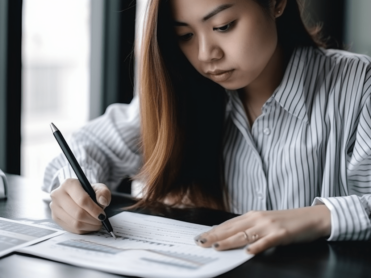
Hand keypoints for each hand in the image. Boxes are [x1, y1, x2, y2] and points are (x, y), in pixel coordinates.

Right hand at [49, 178, 111, 233]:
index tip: (102, 215)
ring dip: (89, 225)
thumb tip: (102, 201)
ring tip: (97, 223)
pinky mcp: (55, 217)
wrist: (79, 196)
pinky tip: (90, 225)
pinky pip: (71, 228)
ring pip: (74, 222)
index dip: (94, 209)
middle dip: (92, 219)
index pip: (82, 199)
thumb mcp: (100, 188)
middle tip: (101, 220)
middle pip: (78, 213)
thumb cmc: (90, 192)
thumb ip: (103, 193)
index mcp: (69, 184)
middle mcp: (58, 194)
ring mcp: (55, 207)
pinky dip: (83, 229)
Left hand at [194, 205, 330, 253]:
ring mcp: (269, 226)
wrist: (311, 217)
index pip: (228, 224)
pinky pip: (267, 241)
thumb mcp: (264, 221)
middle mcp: (258, 219)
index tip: (200, 236)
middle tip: (200, 242)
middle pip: (233, 229)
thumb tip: (229, 235)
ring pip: (245, 235)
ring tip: (217, 247)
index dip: (213, 231)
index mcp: (252, 216)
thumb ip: (248, 227)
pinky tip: (248, 252)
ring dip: (230, 241)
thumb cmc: (286, 221)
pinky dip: (257, 246)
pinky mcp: (282, 234)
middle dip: (215, 236)